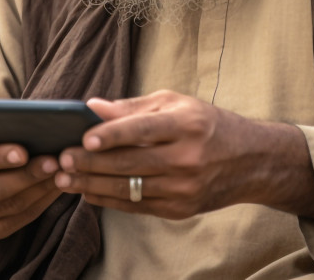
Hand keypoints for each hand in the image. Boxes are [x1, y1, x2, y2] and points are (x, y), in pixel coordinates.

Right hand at [0, 134, 61, 239]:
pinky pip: (19, 219)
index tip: (23, 152)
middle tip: (54, 162)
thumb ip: (0, 129)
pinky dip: (41, 202)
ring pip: (11, 205)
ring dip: (40, 189)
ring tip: (62, 173)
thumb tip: (35, 125)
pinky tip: (56, 187)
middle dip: (28, 175)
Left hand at [53, 90, 313, 219]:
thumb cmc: (208, 124)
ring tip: (65, 179)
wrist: (250, 161)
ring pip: (129, 188)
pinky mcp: (181, 209)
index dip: (113, 134)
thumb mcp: (176, 104)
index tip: (85, 137)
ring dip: (92, 185)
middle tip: (63, 159)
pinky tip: (88, 192)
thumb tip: (92, 107)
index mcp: (188, 124)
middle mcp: (188, 158)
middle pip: (130, 163)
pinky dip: (109, 200)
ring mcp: (185, 188)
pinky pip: (137, 206)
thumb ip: (133, 108)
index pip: (144, 129)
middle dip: (91, 163)